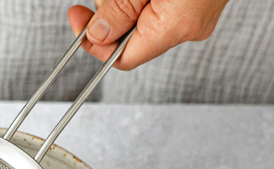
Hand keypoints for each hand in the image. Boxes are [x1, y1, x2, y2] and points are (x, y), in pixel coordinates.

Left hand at [68, 0, 228, 69]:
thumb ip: (120, 9)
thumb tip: (97, 33)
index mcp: (177, 26)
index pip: (124, 58)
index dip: (95, 43)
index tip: (77, 19)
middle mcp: (190, 27)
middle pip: (132, 36)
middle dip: (112, 12)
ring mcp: (196, 16)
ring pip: (143, 19)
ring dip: (127, 0)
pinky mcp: (196, 4)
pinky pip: (158, 7)